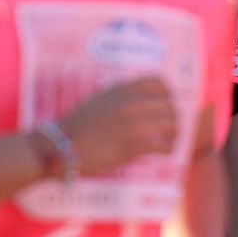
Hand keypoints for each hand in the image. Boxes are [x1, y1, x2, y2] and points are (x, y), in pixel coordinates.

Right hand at [58, 77, 179, 175]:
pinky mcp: (132, 145)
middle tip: (171, 129)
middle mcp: (132, 103)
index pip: (160, 83)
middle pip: (169, 106)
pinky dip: (167, 149)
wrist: (63, 144)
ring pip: (170, 125)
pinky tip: (163, 153)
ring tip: (170, 142)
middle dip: (174, 118)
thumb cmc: (79, 125)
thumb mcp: (100, 99)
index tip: (167, 105)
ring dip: (174, 134)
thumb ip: (120, 96)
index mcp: (124, 90)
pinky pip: (162, 145)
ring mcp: (133, 123)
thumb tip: (139, 101)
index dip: (168, 95)